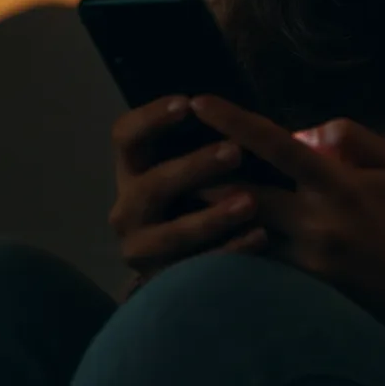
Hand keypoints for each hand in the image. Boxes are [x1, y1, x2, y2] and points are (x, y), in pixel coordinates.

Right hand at [108, 96, 266, 279]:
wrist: (184, 263)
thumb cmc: (199, 193)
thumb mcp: (193, 165)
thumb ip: (206, 139)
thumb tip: (241, 111)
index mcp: (133, 170)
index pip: (125, 136)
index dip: (151, 118)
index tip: (188, 104)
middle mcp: (128, 209)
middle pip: (150, 185)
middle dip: (193, 168)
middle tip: (235, 152)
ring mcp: (142, 249)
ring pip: (171, 234)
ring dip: (212, 217)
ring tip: (250, 202)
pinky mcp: (164, 281)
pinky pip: (197, 270)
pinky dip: (230, 251)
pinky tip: (260, 237)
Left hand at [190, 96, 384, 382]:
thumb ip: (351, 138)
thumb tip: (304, 131)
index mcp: (339, 186)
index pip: (277, 145)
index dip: (235, 121)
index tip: (201, 101)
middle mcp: (315, 224)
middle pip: (241, 195)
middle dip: (202, 174)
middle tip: (173, 152)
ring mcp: (305, 263)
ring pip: (240, 234)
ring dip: (212, 213)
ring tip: (185, 190)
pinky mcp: (302, 291)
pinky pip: (257, 263)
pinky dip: (236, 245)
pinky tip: (219, 232)